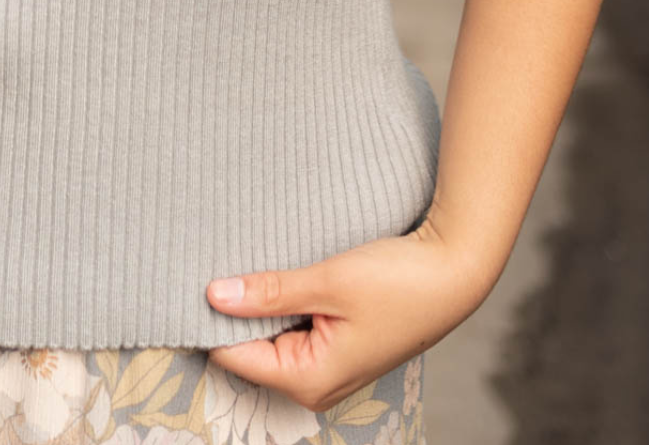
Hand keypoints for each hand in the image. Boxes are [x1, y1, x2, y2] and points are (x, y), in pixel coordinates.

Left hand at [204, 217, 495, 413]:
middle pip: (250, 348)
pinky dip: (285, 304)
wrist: (455, 273)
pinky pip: (295, 329)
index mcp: (309, 379)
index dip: (211, 319)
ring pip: (272, 337)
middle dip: (238, 310)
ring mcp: (329, 367)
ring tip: (256, 263)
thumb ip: (269, 292)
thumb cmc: (399, 282)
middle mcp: (316, 384)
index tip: (193, 280)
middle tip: (222, 263)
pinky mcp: (340, 347)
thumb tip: (214, 296)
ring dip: (264, 304)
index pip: (233, 355)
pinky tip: (285, 275)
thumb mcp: (327, 281)